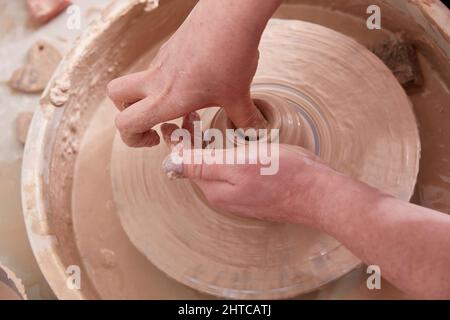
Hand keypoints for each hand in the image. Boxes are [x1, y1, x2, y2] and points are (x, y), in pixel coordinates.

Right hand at [107, 0, 269, 147]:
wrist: (231, 16)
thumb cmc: (231, 57)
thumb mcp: (239, 96)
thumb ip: (244, 119)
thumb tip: (255, 130)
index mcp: (167, 99)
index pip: (126, 124)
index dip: (134, 139)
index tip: (157, 139)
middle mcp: (157, 80)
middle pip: (115, 95)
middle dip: (127, 113)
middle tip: (153, 122)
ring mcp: (161, 61)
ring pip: (137, 79)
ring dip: (150, 96)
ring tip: (184, 103)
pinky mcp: (170, 47)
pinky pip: (158, 68)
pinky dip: (167, 80)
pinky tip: (197, 80)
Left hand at [162, 137, 347, 226]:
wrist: (318, 193)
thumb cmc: (283, 174)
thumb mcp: (239, 165)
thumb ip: (203, 165)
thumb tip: (170, 164)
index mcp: (214, 188)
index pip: (186, 162)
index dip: (178, 140)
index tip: (174, 120)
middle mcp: (223, 195)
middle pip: (197, 165)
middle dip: (190, 141)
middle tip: (190, 117)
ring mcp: (238, 195)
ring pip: (212, 167)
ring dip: (205, 146)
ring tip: (203, 126)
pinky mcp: (252, 190)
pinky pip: (228, 171)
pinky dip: (221, 154)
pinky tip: (226, 144)